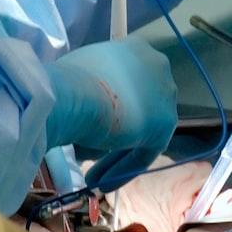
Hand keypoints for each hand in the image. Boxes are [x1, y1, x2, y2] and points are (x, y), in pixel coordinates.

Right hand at [45, 38, 178, 191]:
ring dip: (117, 155)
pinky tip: (103, 184)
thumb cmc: (66, 80)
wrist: (73, 93)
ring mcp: (165, 94)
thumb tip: (86, 107)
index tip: (92, 123)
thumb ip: (94, 85)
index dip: (112, 107)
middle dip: (118, 131)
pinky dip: (123, 169)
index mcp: (136, 48)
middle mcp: (157, 65)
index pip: (130, 81)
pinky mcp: (165, 124)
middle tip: (92, 152)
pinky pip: (143, 153)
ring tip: (93, 176)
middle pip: (140, 105)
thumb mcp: (81, 74)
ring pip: (141, 131)